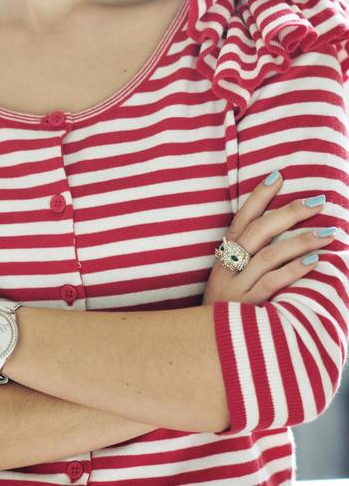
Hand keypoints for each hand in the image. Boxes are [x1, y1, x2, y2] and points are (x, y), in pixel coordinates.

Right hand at [202, 173, 333, 305]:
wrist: (199, 353)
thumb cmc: (220, 318)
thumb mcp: (226, 287)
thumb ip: (244, 265)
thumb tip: (277, 243)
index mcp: (222, 258)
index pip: (241, 219)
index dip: (258, 196)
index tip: (278, 175)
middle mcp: (227, 268)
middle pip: (258, 231)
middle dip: (289, 212)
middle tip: (318, 200)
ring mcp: (235, 287)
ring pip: (270, 254)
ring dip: (303, 239)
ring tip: (330, 231)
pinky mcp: (246, 307)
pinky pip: (272, 282)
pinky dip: (295, 269)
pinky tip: (316, 260)